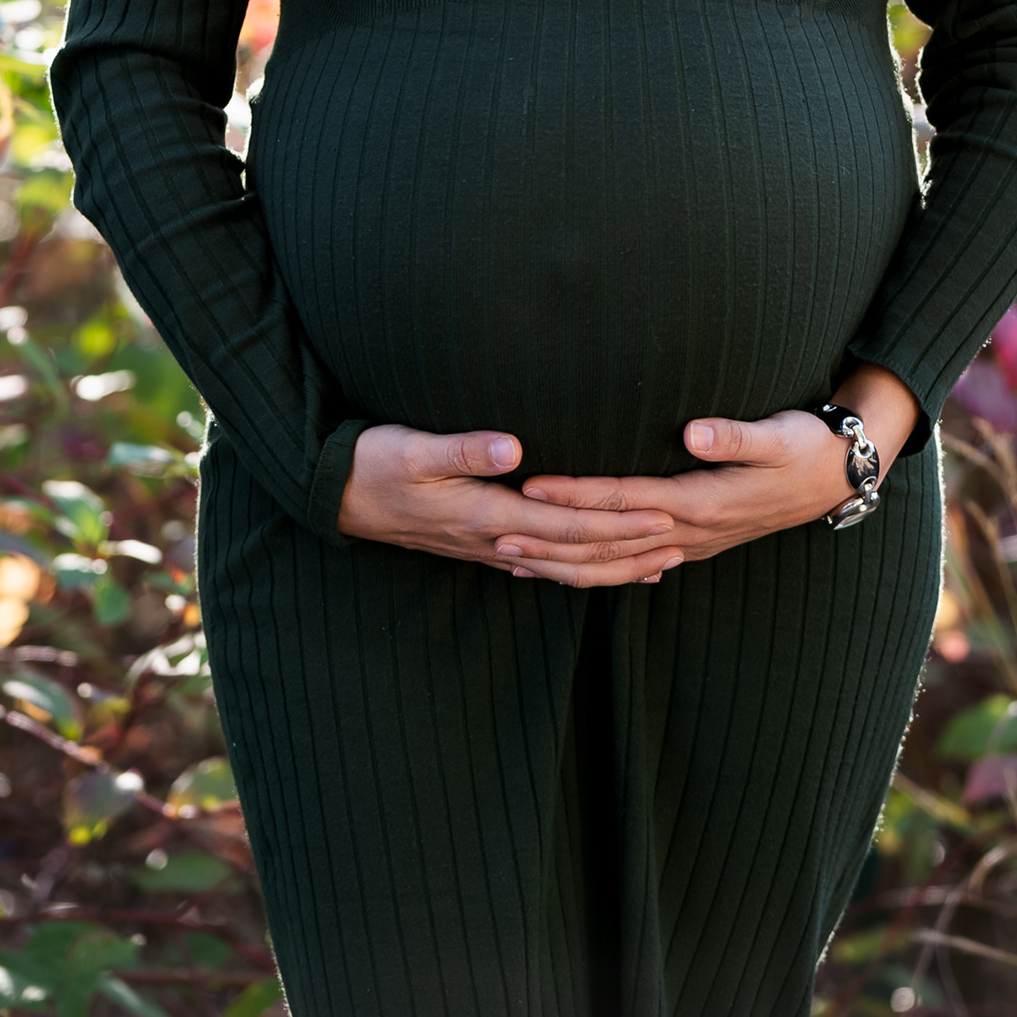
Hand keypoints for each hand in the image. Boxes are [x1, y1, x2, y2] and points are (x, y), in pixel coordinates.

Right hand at [336, 424, 682, 584]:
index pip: (567, 525)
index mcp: (486, 516)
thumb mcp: (411, 448)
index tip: (662, 515)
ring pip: (562, 569)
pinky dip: (576, 569)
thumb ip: (463, 448)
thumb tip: (513, 447)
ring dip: (612, 567)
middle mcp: (493, 541)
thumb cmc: (372, 463)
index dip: (617, 523)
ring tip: (658, 562)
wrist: (333, 495)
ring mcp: (487, 548)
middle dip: (629, 551)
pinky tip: (596, 567)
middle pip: (575, 556)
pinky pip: (541, 565)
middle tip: (682, 542)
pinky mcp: (480, 544)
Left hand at [509, 368, 919, 579]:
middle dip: (551, 541)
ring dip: (563, 564)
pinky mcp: (693, 542)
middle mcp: (689, 529)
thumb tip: (694, 432)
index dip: (576, 494)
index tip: (532, 487)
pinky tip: (565, 571)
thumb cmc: (805, 446)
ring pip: (615, 564)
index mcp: (701, 500)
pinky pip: (632, 565)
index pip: (623, 498)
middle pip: (608, 543)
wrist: (838, 477)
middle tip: (496, 535)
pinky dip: (595, 571)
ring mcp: (690, 542)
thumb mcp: (778, 435)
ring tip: (512, 561)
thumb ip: (735, 434)